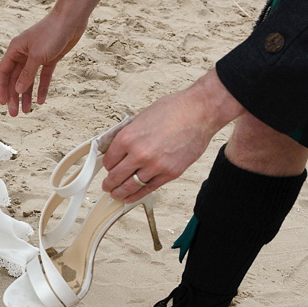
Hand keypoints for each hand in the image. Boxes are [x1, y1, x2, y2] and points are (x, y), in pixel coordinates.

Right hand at [0, 0, 105, 115]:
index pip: (4, 72)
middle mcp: (23, 54)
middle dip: (14, 96)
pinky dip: (41, 88)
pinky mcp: (49, 59)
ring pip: (28, 80)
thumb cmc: (51, 32)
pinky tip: (41, 101)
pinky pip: (42, 77)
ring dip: (27, 95)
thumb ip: (27, 74)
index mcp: (15, 50)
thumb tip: (18, 90)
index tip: (3, 103)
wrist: (71, 19)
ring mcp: (36, 57)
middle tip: (14, 113)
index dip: (2, 88)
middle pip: (15, 79)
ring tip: (27, 111)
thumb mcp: (37, 56)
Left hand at [101, 69, 244, 202]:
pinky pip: (148, 188)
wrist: (200, 112)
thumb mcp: (142, 117)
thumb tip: (120, 147)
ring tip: (116, 195)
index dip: (107, 166)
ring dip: (120, 193)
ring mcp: (155, 166)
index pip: (109, 160)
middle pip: (116, 176)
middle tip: (107, 186)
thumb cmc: (175, 109)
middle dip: (109, 183)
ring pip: (130, 186)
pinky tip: (131, 197)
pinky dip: (137, 195)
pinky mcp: (170, 173)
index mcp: (128, 137)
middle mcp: (139, 154)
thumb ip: (130, 135)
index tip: (109, 168)